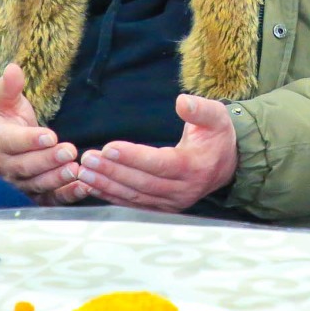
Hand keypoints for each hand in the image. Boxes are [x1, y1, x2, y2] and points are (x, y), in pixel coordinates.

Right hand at [0, 63, 84, 205]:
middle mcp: (7, 169)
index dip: (31, 140)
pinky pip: (50, 200)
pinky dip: (67, 196)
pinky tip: (84, 188)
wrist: (0, 153)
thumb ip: (9, 88)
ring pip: (38, 185)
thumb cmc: (7, 124)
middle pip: (27, 167)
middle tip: (69, 151)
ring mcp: (21, 186)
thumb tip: (13, 68)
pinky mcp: (35, 198)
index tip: (50, 135)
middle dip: (48, 160)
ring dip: (57, 179)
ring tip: (75, 170)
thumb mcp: (4, 104)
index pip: (14, 143)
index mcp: (0, 144)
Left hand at [71, 95, 239, 212]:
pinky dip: (111, 196)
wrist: (227, 165)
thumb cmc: (217, 137)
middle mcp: (182, 190)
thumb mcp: (217, 117)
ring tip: (83, 171)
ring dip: (106, 185)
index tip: (108, 147)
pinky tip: (92, 186)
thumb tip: (182, 101)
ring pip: (134, 196)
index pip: (159, 164)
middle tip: (87, 158)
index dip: (133, 157)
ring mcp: (171, 203)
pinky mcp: (162, 208)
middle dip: (112, 171)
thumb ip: (200, 109)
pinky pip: (133, 204)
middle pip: (142, 183)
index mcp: (193, 167)